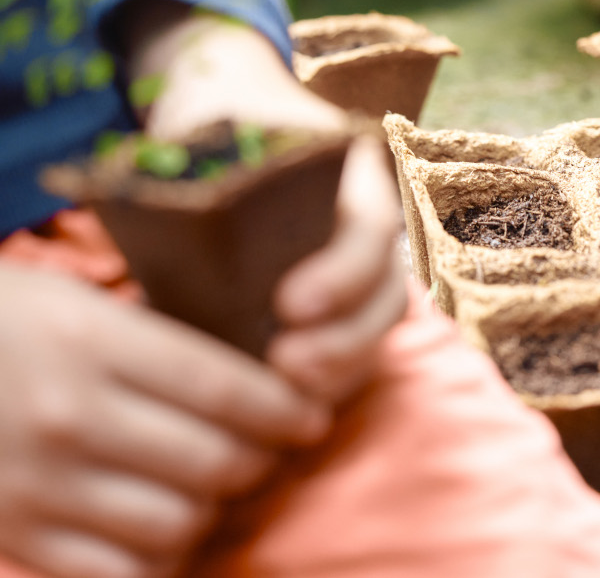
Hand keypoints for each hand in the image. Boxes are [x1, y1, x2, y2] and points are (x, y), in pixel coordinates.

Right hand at [0, 262, 330, 577]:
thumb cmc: (1, 323)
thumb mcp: (76, 306)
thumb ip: (156, 344)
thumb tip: (257, 383)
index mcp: (90, 340)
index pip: (223, 385)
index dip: (284, 409)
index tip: (309, 417)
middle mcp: (68, 414)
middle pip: (211, 460)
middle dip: (257, 463)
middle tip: (265, 453)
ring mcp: (36, 482)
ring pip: (174, 523)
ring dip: (208, 512)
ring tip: (211, 490)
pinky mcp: (12, 535)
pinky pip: (113, 573)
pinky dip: (153, 561)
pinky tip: (160, 535)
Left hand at [120, 0, 407, 402]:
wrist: (223, 112)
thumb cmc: (218, 115)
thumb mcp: (216, 124)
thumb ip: (212, 162)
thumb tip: (188, 219)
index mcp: (354, 173)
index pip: (372, 227)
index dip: (343, 274)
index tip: (288, 304)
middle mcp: (368, 226)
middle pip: (387, 293)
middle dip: (346, 341)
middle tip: (286, 365)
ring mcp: (357, 270)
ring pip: (376, 331)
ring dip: (341, 369)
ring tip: (285, 393)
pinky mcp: (333, 308)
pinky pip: (351, 352)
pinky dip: (327, 380)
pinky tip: (282, 400)